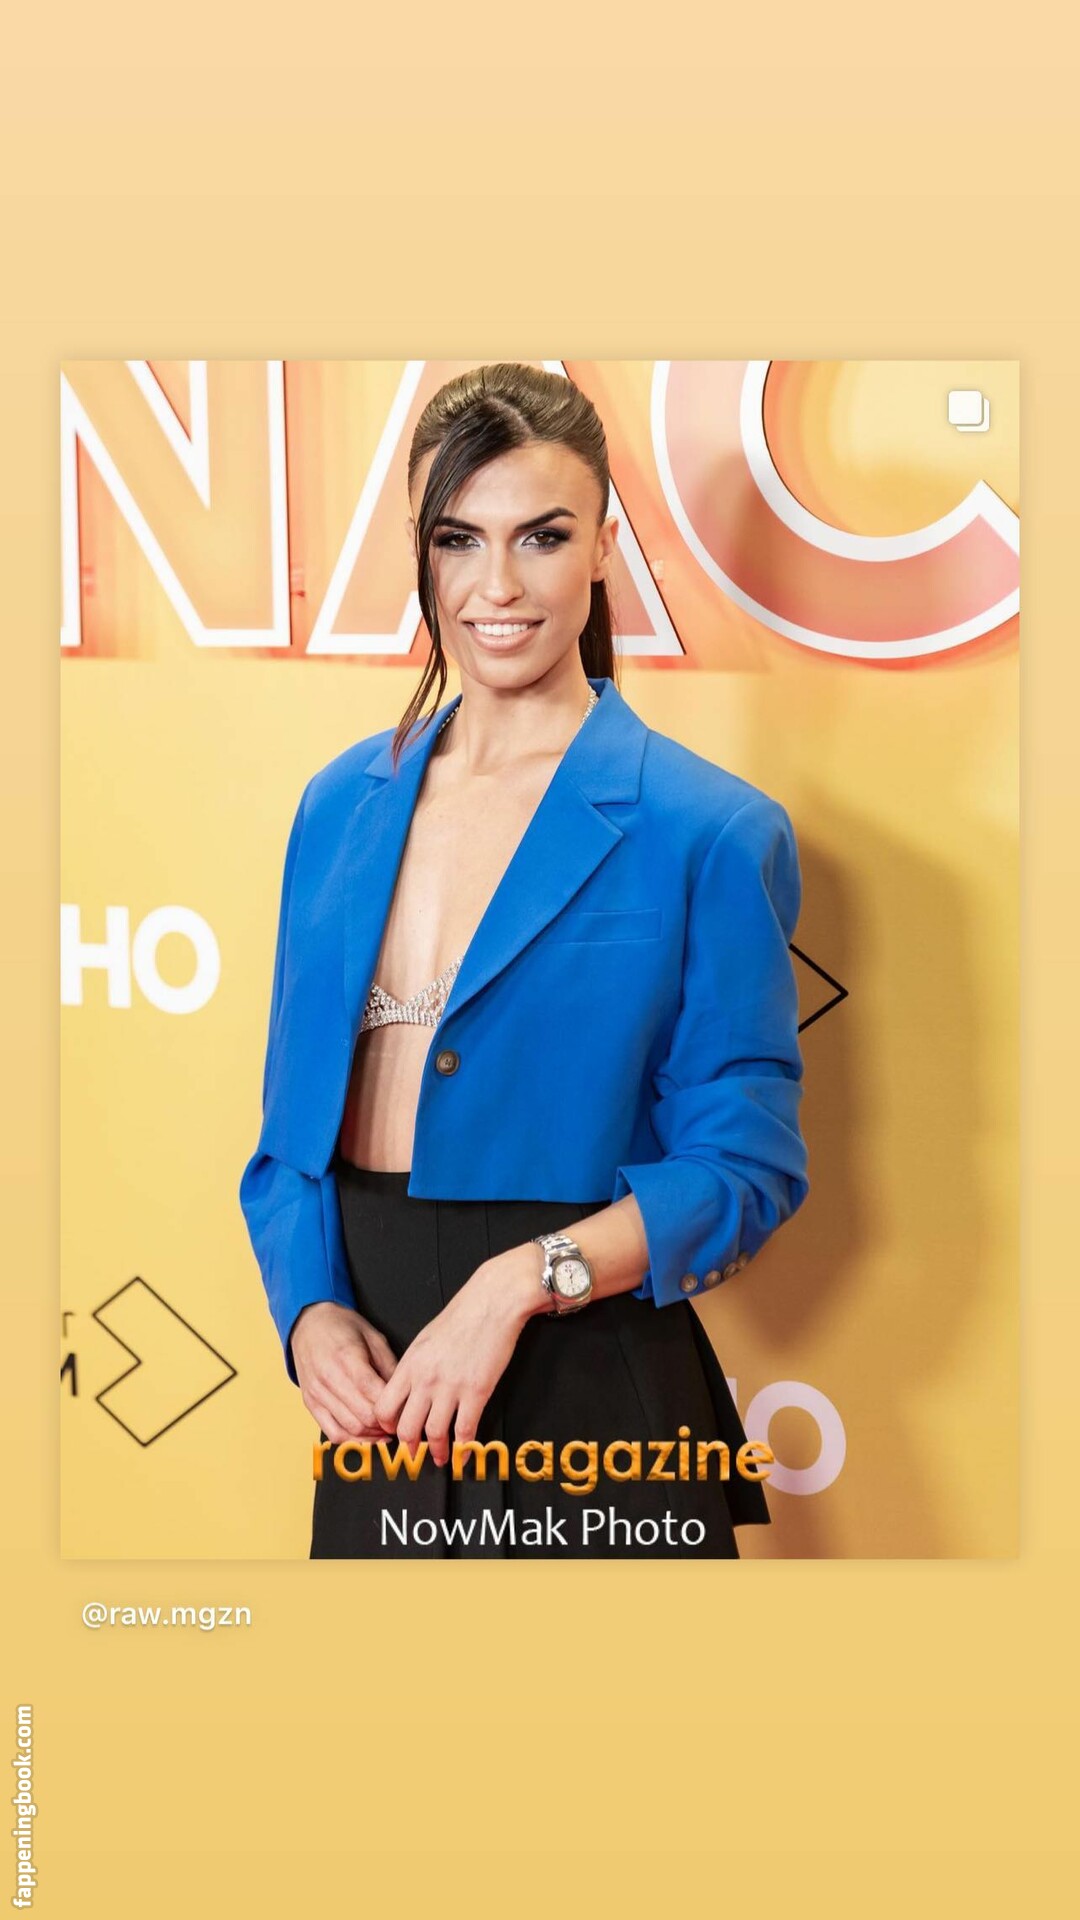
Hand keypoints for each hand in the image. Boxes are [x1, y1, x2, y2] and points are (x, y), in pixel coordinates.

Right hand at [290, 1301, 398, 1442]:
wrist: (308, 1323)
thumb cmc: (343, 1327)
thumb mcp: (374, 1337)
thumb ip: (390, 1366)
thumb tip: (406, 1394)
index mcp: (347, 1358)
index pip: (374, 1395)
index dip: (394, 1409)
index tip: (407, 1410)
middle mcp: (329, 1378)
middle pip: (364, 1417)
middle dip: (386, 1425)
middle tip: (401, 1422)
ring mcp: (317, 1393)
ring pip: (350, 1429)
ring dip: (372, 1435)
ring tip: (387, 1430)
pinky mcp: (310, 1403)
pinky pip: (332, 1432)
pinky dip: (352, 1440)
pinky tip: (368, 1435)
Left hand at [371, 1248, 542, 1465]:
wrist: (492, 1302)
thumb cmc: (462, 1315)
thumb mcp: (425, 1339)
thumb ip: (415, 1367)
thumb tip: (409, 1390)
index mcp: (410, 1365)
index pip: (384, 1407)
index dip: (387, 1426)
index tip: (393, 1433)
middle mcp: (425, 1379)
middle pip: (405, 1427)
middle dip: (409, 1447)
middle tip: (413, 1455)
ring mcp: (451, 1387)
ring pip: (434, 1434)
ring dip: (437, 1452)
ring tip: (440, 1458)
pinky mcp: (477, 1392)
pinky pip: (465, 1430)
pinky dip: (464, 1448)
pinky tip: (465, 1454)